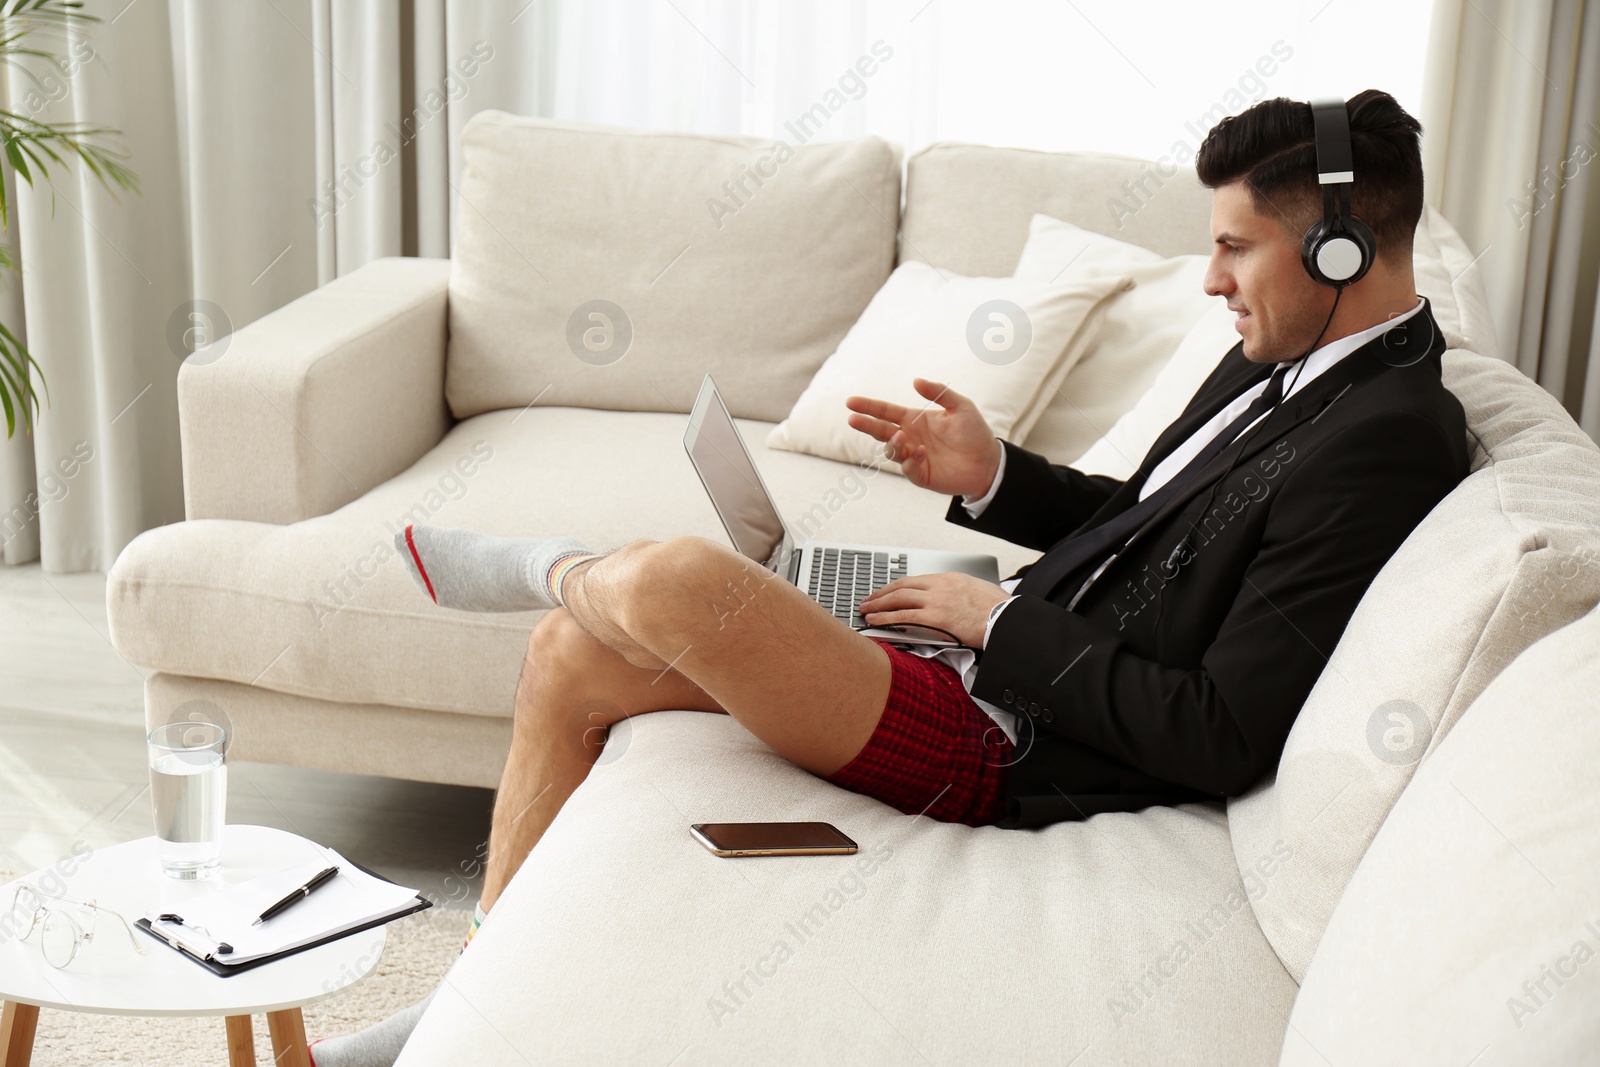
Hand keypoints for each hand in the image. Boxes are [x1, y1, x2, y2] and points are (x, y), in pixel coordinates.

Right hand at [845, 378, 1002, 497]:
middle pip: (881, 431)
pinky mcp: (921, 475)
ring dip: (892, 444)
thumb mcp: (961, 406)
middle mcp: (910, 437)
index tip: (850, 402)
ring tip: (899, 437)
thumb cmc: (974, 433)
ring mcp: (913, 457)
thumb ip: (939, 392)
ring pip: (891, 451)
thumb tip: (916, 381)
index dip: (868, 407)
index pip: (886, 412)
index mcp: (914, 419)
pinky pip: (908, 468)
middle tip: (852, 419)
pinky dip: (911, 460)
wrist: (989, 461)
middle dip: (866, 424)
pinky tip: (921, 452)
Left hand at [859, 572, 1009, 648]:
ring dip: (879, 605)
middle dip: (882, 594)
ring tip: (866, 611)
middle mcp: (940, 585)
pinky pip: (904, 617)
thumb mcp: (975, 591)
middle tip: (868, 600)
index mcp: (950, 578)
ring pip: (899, 599)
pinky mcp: (936, 618)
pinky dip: (886, 618)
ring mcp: (937, 601)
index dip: (895, 587)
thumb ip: (956, 593)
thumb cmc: (997, 609)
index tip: (886, 592)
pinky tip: (875, 622)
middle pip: (902, 586)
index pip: (915, 580)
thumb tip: (947, 601)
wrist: (1007, 619)